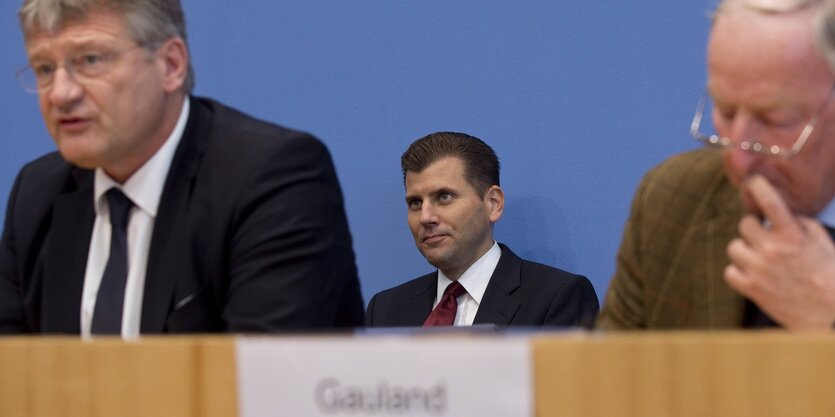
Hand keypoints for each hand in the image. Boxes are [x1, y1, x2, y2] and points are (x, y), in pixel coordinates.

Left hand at [725, 175, 834, 329]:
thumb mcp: (822, 243)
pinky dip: (738, 271)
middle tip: (764, 237)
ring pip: (734, 247)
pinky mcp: (751, 289)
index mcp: (793, 236)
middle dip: (753, 228)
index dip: (758, 188)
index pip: (771, 203)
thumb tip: (783, 212)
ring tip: (760, 258)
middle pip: (745, 224)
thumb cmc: (828, 276)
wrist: (829, 315)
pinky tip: (753, 273)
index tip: (752, 181)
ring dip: (744, 249)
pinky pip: (730, 271)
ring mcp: (759, 270)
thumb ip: (801, 224)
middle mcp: (773, 250)